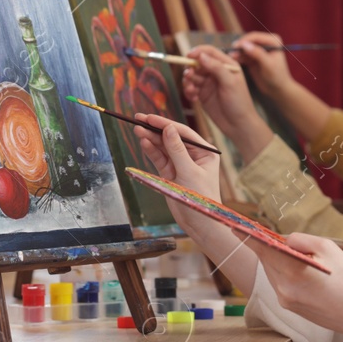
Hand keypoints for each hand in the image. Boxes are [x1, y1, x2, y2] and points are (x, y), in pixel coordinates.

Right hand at [133, 114, 226, 241]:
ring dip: (151, 139)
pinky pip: (160, 158)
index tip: (149, 118)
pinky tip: (143, 142)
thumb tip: (168, 128)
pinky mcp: (170, 173)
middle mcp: (193, 155)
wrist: (198, 224)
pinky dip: (151, 151)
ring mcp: (181, 164)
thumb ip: (177, 150)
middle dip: (155, 129)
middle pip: (171, 137)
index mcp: (205, 151)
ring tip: (137, 130)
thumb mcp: (189, 172)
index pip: (183, 132)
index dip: (165, 124)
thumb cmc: (200, 198)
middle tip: (138, 120)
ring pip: (163, 147)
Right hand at [182, 46, 255, 131]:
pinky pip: (190, 88)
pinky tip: (193, 99)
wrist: (238, 125)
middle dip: (191, 69)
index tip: (188, 56)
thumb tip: (201, 56)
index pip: (209, 52)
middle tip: (189, 77)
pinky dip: (189, 91)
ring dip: (188, 82)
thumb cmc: (239, 102)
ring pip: (192, 76)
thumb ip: (216, 67)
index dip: (198, 52)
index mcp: (227, 65)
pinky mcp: (202, 94)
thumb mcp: (230, 82)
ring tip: (192, 91)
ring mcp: (208, 83)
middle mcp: (216, 72)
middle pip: (197, 63)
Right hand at [230, 31, 292, 95]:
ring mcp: (258, 50)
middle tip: (230, 52)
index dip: (245, 40)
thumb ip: (257, 53)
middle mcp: (265, 43)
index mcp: (273, 41)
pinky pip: (243, 55)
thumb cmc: (277, 77)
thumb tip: (244, 44)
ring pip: (244, 48)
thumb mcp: (268, 65)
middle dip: (239, 46)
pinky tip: (232, 60)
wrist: (277, 89)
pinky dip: (238, 57)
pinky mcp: (252, 58)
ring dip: (237, 52)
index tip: (235, 46)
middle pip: (248, 41)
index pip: (256, 37)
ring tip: (230, 57)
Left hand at [242, 233, 342, 336]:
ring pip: (272, 272)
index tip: (234, 226)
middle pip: (266, 260)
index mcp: (292, 270)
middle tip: (266, 234)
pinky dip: (283, 273)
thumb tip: (282, 240)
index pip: (263, 249)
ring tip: (289, 253)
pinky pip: (279, 284)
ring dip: (275, 261)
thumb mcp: (327, 247)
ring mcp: (285, 300)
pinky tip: (297, 269)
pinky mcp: (289, 307)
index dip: (247, 236)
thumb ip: (299, 240)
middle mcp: (283, 287)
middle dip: (266, 247)